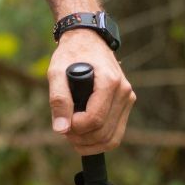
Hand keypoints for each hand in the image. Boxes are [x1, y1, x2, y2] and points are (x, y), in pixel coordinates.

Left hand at [48, 29, 134, 155]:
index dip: (76, 128)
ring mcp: (128, 98)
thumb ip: (58, 100)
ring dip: (90, 144)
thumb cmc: (71, 54)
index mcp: (109, 82)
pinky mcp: (126, 104)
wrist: (88, 40)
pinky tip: (83, 135)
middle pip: (104, 132)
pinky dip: (99, 140)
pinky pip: (116, 132)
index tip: (62, 123)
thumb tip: (61, 129)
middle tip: (64, 131)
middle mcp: (124, 92)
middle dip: (81, 139)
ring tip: (72, 135)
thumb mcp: (56, 72)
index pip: (94, 119)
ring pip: (113, 137)